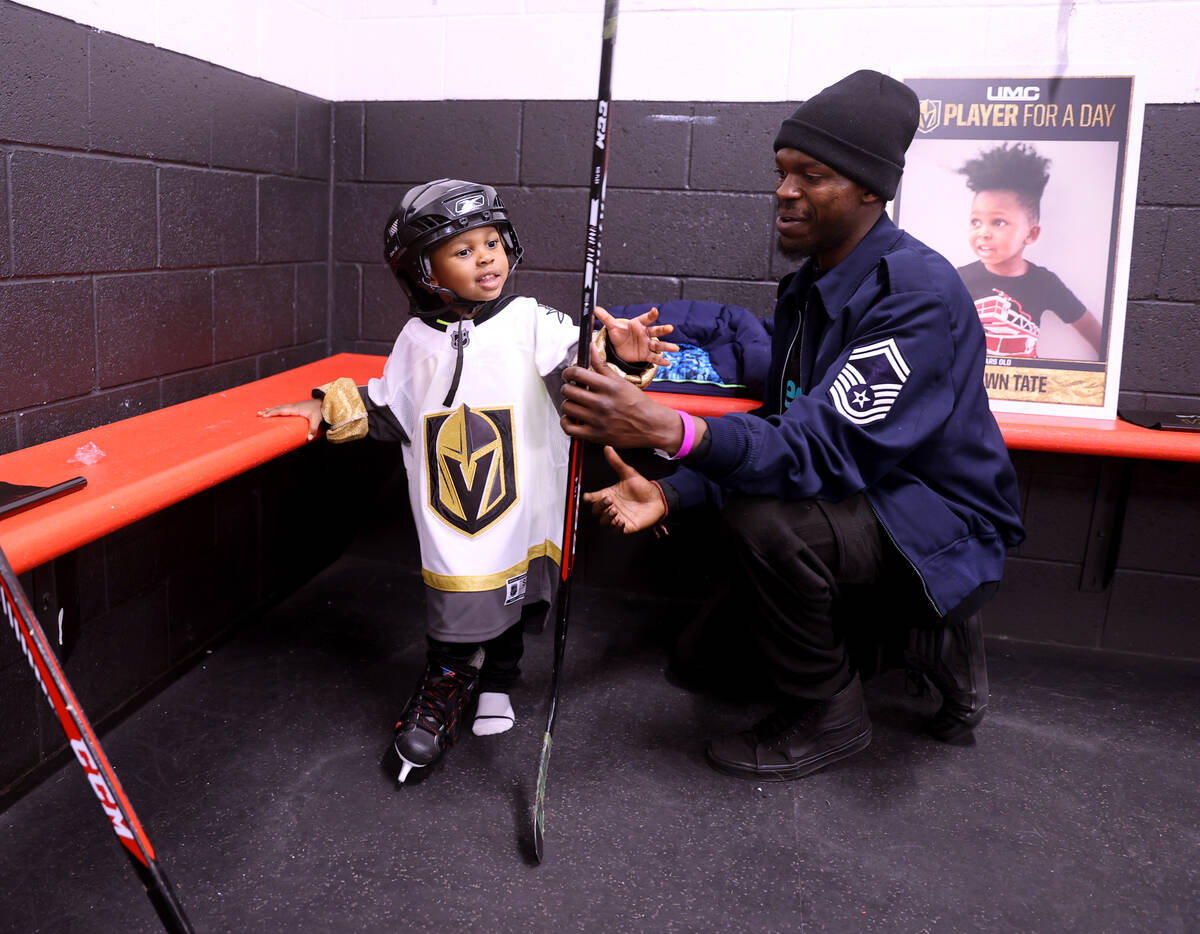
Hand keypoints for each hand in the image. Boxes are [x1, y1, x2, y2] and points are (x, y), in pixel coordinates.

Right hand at [259, 398, 322, 439]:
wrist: (323, 402)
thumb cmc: (319, 411)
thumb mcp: (317, 420)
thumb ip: (313, 429)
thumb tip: (309, 438)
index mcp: (295, 409)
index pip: (281, 411)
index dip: (272, 413)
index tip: (264, 415)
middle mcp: (292, 406)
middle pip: (277, 408)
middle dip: (268, 411)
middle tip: (258, 414)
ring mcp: (293, 406)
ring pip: (279, 407)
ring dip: (270, 410)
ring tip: (261, 412)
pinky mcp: (295, 407)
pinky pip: (283, 407)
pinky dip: (276, 409)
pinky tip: (273, 410)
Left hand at [561, 344, 684, 449]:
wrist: (652, 426)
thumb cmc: (638, 404)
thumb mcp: (621, 382)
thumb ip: (602, 365)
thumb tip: (591, 347)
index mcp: (608, 387)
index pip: (577, 374)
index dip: (568, 372)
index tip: (568, 374)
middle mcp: (602, 403)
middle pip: (568, 390)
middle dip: (568, 387)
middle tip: (573, 388)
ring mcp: (598, 420)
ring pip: (567, 407)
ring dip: (568, 403)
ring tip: (575, 403)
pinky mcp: (595, 435)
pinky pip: (569, 428)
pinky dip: (566, 422)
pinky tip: (572, 418)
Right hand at [584, 446, 667, 533]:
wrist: (658, 498)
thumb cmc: (643, 487)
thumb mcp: (629, 473)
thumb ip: (616, 462)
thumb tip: (608, 448)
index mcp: (609, 494)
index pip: (593, 498)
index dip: (588, 498)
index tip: (588, 496)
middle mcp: (612, 506)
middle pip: (596, 511)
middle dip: (599, 507)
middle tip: (609, 501)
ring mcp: (618, 517)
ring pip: (604, 522)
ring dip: (606, 518)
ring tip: (614, 511)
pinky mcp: (626, 526)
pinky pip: (616, 531)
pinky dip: (617, 528)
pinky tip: (621, 521)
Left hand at [595, 305, 678, 367]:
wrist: (620, 348)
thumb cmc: (619, 335)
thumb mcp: (612, 327)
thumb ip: (605, 318)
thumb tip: (595, 308)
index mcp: (638, 324)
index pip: (646, 318)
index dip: (651, 314)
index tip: (655, 311)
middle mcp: (645, 334)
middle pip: (655, 331)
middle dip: (663, 330)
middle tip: (670, 328)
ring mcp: (647, 344)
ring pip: (657, 345)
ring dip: (666, 346)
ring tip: (675, 348)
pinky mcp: (646, 355)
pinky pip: (654, 358)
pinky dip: (660, 360)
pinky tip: (668, 363)